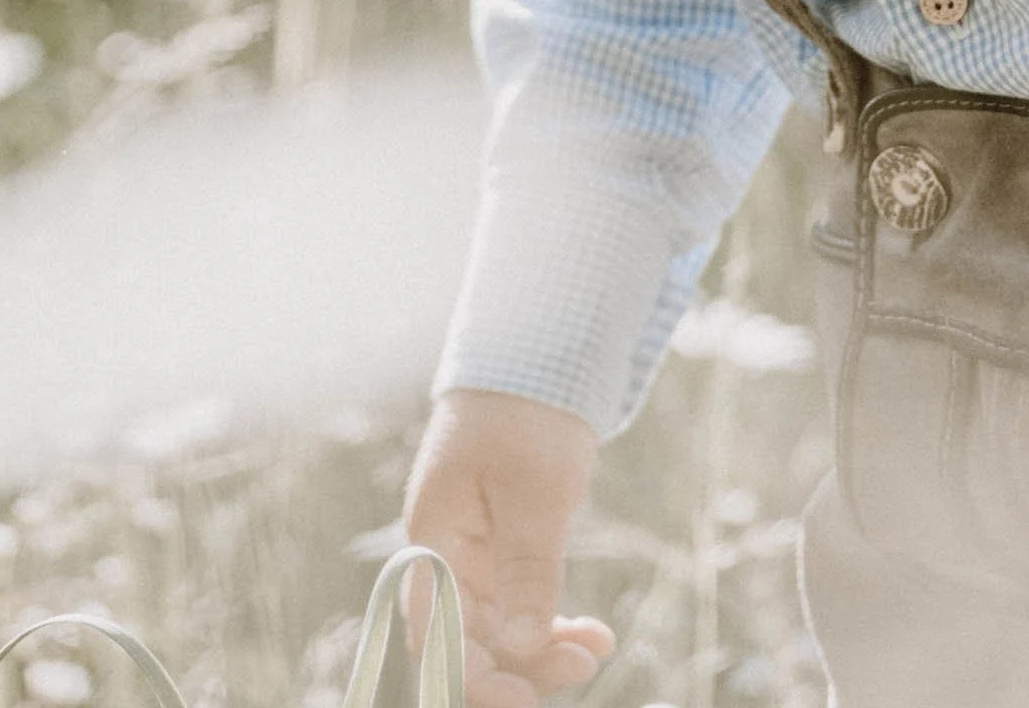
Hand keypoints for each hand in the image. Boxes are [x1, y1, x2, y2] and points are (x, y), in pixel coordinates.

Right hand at [403, 388, 616, 705]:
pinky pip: (520, 603)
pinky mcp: (504, 545)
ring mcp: (473, 551)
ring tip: (596, 651)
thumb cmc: (528, 413)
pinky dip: (552, 622)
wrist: (542, 353)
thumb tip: (526, 645)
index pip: (435, 632)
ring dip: (542, 649)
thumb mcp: (536, 492)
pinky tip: (593, 634)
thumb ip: (527, 570)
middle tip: (580, 669)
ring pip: (498, 628)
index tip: (520, 696)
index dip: (469, 675)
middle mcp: (445, 552)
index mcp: (433, 536)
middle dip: (519, 667)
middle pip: (467, 638)